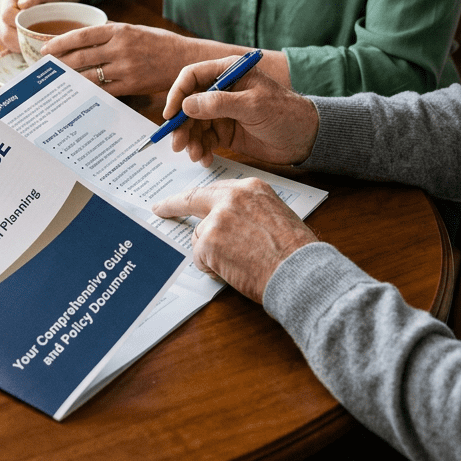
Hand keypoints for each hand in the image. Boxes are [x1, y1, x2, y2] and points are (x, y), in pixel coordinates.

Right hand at [0, 0, 80, 52]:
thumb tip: (23, 4)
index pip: (7, 15)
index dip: (21, 24)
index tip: (39, 27)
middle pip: (3, 32)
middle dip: (22, 40)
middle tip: (40, 42)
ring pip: (4, 41)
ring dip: (20, 45)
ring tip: (37, 44)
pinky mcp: (0, 35)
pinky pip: (7, 46)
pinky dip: (19, 48)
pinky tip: (31, 44)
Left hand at [42, 24, 218, 95]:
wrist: (186, 60)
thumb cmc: (160, 43)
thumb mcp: (135, 30)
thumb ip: (112, 35)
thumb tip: (84, 41)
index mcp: (120, 30)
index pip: (82, 35)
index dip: (60, 43)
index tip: (46, 49)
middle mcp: (120, 48)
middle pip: (81, 56)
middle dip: (61, 63)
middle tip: (47, 69)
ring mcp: (125, 68)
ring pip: (89, 75)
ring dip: (72, 79)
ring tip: (59, 82)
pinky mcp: (132, 85)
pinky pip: (104, 90)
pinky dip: (90, 92)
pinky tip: (80, 94)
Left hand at [153, 180, 317, 303]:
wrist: (300, 272)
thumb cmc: (296, 253)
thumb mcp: (277, 216)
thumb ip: (250, 212)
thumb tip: (234, 223)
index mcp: (251, 188)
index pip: (218, 189)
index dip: (204, 198)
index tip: (192, 198)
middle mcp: (232, 197)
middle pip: (194, 198)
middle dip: (175, 204)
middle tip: (161, 208)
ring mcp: (218, 218)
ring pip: (200, 236)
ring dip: (211, 253)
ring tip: (239, 265)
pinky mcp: (209, 241)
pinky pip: (200, 257)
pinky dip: (211, 269)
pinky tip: (232, 272)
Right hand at [164, 56, 319, 166]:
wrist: (306, 139)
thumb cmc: (285, 114)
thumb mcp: (253, 106)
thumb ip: (219, 104)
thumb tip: (187, 104)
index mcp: (229, 71)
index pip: (192, 76)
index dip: (177, 94)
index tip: (170, 115)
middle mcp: (222, 89)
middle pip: (189, 103)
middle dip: (182, 124)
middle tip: (178, 144)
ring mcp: (222, 111)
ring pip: (194, 124)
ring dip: (190, 139)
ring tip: (195, 154)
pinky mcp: (225, 131)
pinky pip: (204, 138)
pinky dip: (200, 149)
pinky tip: (204, 158)